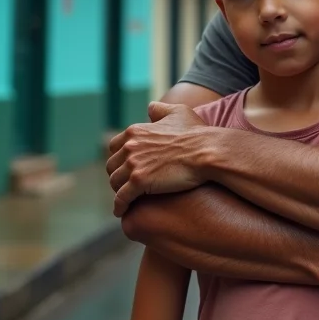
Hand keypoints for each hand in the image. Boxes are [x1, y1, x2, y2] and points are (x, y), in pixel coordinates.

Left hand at [107, 102, 213, 216]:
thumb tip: (150, 107)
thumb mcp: (178, 112)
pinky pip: (121, 198)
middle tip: (126, 186)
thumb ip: (161, 109)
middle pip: (112, 166)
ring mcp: (133, 164)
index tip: (126, 168)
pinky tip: (121, 212)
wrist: (207, 152)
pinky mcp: (139, 182)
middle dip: (118, 176)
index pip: (114, 147)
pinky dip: (119, 206)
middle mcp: (129, 146)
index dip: (120, 159)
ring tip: (126, 200)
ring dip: (118, 191)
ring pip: (115, 183)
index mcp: (135, 131)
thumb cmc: (197, 134)